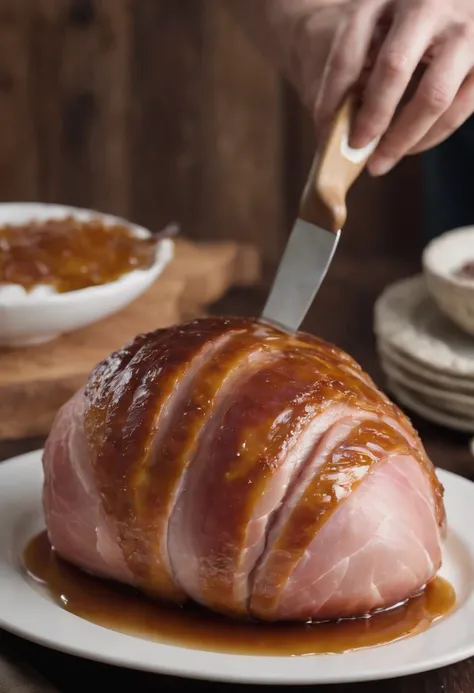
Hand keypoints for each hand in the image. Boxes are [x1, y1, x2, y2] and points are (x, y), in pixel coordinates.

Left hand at [308, 0, 473, 175]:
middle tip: (355, 148)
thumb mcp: (375, 21)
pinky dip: (432, 136)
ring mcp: (464, 28)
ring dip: (403, 139)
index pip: (350, 48)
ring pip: (432, 96)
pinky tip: (410, 147)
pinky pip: (460, 107)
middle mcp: (427, 4)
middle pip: (393, 69)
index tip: (322, 124)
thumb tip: (331, 125)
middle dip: (371, 117)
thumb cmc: (401, 20)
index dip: (331, 92)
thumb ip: (357, 58)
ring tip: (380, 161)